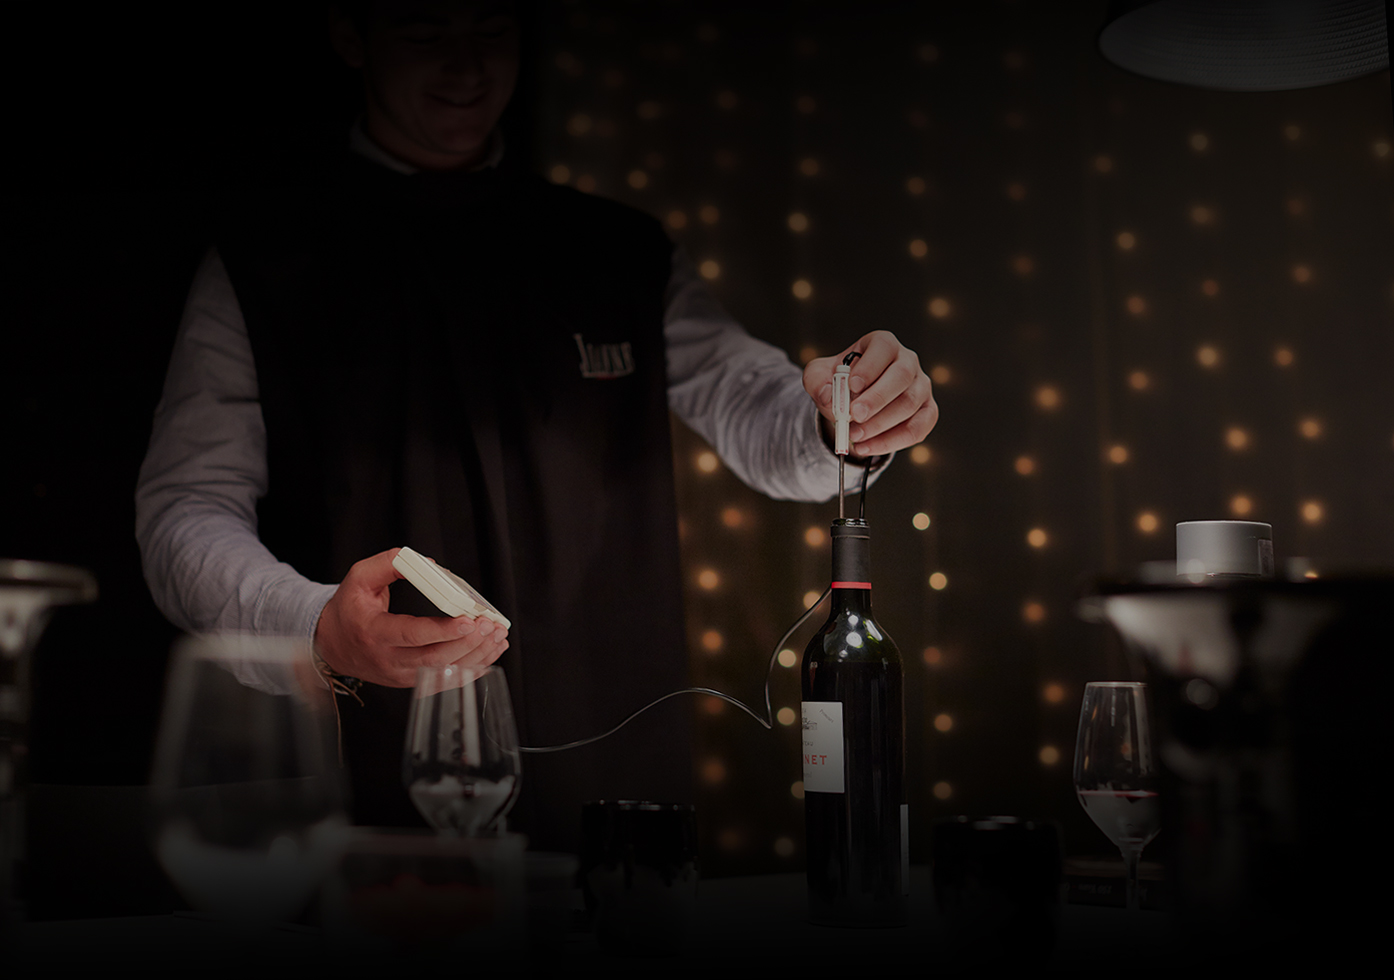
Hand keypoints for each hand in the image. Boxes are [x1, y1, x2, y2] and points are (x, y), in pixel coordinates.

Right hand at [314, 548, 508, 687]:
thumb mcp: (359, 578)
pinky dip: (470, 672)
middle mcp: (388, 660)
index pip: (412, 636)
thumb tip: (428, 563)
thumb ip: (389, 564)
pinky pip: (443, 683)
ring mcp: (400, 676)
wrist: (332, 644)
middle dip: (468, 643)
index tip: (468, 620)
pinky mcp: (410, 682)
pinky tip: (489, 656)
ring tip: (498, 638)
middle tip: (491, 626)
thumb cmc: (349, 609)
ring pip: (443, 673)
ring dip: (475, 657)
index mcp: (374, 633)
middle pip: (434, 659)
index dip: (442, 631)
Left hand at [804, 330, 937, 457]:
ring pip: (909, 404)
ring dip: (880, 424)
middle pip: (901, 376)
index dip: (869, 366)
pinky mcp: (927, 411)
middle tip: (854, 416)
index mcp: (883, 345)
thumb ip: (817, 382)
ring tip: (854, 436)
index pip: (883, 347)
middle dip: (877, 398)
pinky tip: (868, 447)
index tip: (851, 385)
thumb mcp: (819, 377)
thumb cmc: (839, 383)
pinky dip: (892, 442)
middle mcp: (908, 361)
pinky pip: (917, 429)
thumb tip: (830, 397)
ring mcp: (921, 386)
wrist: (852, 402)